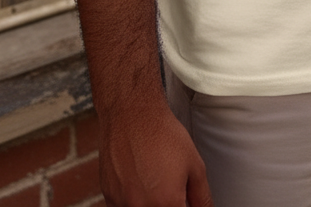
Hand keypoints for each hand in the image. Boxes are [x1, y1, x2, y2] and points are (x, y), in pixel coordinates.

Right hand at [98, 99, 213, 206]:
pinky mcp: (108, 195)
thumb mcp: (194, 164)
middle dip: (166, 203)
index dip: (182, 204)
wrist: (131, 112)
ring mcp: (122, 203)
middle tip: (167, 185)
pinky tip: (137, 179)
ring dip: (148, 203)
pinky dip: (131, 199)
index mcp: (168, 204)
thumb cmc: (160, 133)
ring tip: (151, 179)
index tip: (181, 198)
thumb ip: (202, 197)